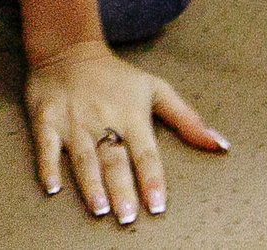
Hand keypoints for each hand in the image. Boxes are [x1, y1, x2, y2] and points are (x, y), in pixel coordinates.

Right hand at [24, 41, 226, 223]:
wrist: (68, 49)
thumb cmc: (116, 76)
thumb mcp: (156, 89)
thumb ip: (187, 119)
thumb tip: (221, 144)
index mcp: (131, 115)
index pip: (145, 153)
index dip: (152, 179)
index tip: (157, 205)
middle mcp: (103, 120)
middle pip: (114, 160)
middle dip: (121, 189)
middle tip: (127, 217)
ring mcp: (73, 120)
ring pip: (83, 156)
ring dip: (90, 183)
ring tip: (99, 208)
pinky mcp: (46, 118)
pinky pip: (45, 144)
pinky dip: (48, 166)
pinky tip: (52, 187)